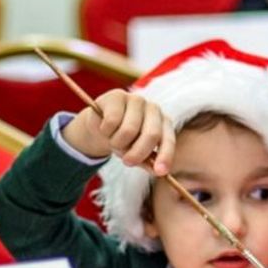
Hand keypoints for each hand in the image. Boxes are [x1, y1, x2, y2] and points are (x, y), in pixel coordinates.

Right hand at [61, 89, 176, 173]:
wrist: (99, 126)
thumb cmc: (122, 140)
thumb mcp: (135, 153)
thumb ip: (147, 161)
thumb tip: (158, 172)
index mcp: (163, 123)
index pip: (168, 140)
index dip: (165, 156)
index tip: (160, 172)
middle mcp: (154, 109)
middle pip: (151, 134)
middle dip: (138, 153)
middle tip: (127, 162)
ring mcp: (136, 100)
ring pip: (129, 130)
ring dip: (117, 142)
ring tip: (114, 141)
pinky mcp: (118, 96)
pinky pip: (112, 121)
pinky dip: (106, 131)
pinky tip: (105, 128)